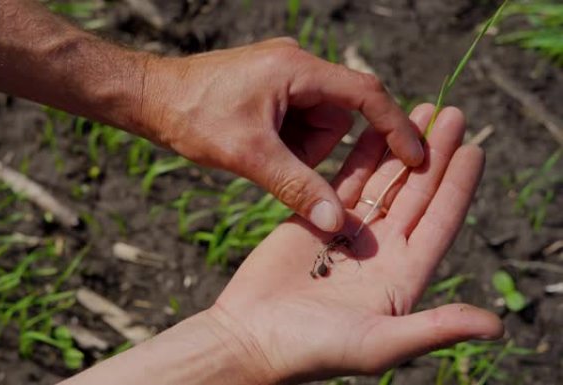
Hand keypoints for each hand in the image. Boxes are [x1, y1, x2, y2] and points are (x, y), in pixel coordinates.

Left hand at [142, 38, 424, 231]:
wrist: (148, 97)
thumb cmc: (192, 116)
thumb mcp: (249, 155)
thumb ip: (296, 187)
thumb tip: (335, 221)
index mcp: (297, 69)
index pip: (366, 95)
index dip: (395, 127)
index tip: (415, 158)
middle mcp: (295, 64)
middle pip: (338, 115)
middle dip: (316, 149)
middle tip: (279, 164)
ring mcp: (281, 74)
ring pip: (317, 122)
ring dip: (299, 148)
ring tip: (259, 154)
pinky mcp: (269, 87)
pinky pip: (297, 119)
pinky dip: (285, 141)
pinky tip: (255, 147)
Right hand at [205, 104, 502, 382]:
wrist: (252, 338)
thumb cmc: (313, 350)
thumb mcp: (380, 344)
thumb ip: (435, 329)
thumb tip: (496, 326)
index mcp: (401, 276)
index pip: (439, 222)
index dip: (458, 187)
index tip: (473, 150)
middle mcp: (380, 250)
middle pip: (415, 193)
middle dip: (434, 154)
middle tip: (450, 114)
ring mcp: (347, 232)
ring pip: (382, 181)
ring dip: (399, 147)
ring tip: (420, 112)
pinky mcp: (314, 217)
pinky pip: (344, 180)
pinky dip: (360, 155)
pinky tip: (372, 129)